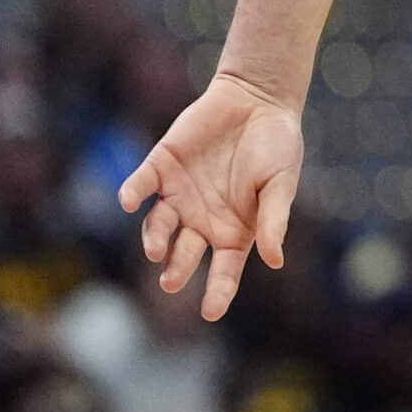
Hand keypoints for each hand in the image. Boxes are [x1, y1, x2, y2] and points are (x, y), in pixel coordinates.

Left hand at [117, 71, 303, 321]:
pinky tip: (131, 200)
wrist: (258, 98)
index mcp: (235, 229)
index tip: (210, 313)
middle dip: (176, 270)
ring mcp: (179, 194)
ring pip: (158, 226)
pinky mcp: (161, 166)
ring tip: (157, 250)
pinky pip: (141, 186)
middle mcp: (202, 219)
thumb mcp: (281, 183)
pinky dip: (133, 193)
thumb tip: (275, 261)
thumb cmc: (277, 144)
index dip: (217, 293)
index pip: (224, 270)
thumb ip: (275, 220)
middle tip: (170, 280)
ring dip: (154, 239)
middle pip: (184, 255)